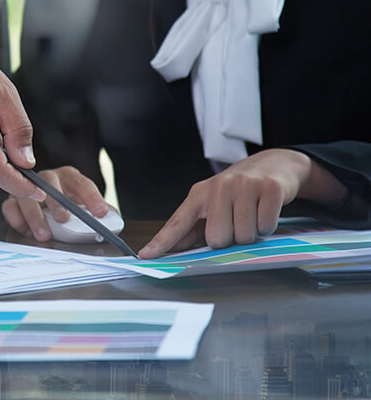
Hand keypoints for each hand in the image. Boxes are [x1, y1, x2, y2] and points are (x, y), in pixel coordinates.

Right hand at [1, 165, 109, 240]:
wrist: (43, 207)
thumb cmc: (67, 205)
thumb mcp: (85, 206)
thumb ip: (99, 211)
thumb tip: (114, 219)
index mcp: (69, 177)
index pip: (81, 183)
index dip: (91, 197)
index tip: (100, 213)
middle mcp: (48, 179)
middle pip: (50, 183)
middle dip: (57, 202)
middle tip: (64, 219)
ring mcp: (28, 188)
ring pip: (27, 195)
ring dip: (35, 215)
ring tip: (44, 234)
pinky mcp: (12, 201)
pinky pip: (10, 207)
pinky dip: (17, 219)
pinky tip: (26, 231)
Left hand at [138, 149, 347, 258]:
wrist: (275, 164)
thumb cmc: (240, 189)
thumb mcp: (212, 202)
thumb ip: (193, 227)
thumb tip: (174, 249)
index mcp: (199, 194)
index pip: (177, 222)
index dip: (161, 242)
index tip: (145, 256)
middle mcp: (219, 187)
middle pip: (217, 239)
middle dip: (230, 239)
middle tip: (236, 222)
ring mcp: (244, 186)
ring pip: (243, 236)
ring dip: (251, 233)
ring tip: (252, 215)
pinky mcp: (269, 188)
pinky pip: (266, 226)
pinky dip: (268, 226)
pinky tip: (265, 211)